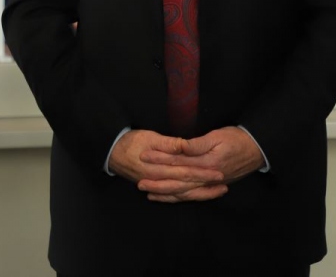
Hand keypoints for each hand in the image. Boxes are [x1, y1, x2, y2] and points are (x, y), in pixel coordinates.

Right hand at [108, 130, 224, 201]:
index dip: (204, 174)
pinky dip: (184, 197)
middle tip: (224, 185)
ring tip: (216, 192)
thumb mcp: (150, 137)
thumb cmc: (132, 141)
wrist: (112, 151)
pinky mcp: (154, 186)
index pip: (187, 173)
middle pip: (187, 186)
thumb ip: (168, 144)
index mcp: (160, 168)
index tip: (219, 174)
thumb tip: (183, 146)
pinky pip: (171, 196)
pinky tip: (194, 196)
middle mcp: (159, 180)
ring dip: (199, 194)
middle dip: (206, 187)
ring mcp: (156, 186)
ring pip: (181, 194)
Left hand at [138, 126, 263, 201]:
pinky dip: (177, 197)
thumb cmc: (237, 140)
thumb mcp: (218, 136)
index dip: (160, 159)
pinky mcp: (210, 186)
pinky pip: (191, 195)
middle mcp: (206, 177)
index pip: (178, 162)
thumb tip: (180, 147)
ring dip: (165, 193)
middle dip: (158, 181)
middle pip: (178, 182)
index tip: (144, 155)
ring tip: (147, 192)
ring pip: (183, 192)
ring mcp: (208, 184)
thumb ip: (197, 144)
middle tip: (139, 181)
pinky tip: (166, 196)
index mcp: (206, 163)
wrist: (257, 150)